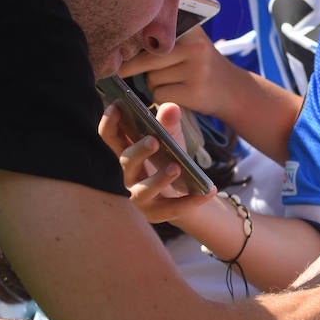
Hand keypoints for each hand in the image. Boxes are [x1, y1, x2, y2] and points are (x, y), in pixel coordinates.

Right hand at [98, 102, 214, 223]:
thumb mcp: (172, 140)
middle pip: (126, 162)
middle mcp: (129, 174)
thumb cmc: (172, 160)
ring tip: (176, 168)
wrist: (185, 192)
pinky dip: (192, 200)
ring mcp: (140, 196)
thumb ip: (169, 124)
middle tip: (153, 141)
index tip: (116, 105)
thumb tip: (171, 107)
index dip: (110, 122)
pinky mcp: (156, 213)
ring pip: (143, 190)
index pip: (111, 137)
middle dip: (139, 151)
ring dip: (159, 179)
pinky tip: (209, 191)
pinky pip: (174, 208)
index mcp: (129, 152)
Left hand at [120, 27, 236, 119]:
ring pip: (152, 79)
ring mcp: (197, 70)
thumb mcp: (191, 41)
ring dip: (152, 84)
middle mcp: (196, 46)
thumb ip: (166, 35)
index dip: (133, 41)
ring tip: (170, 82)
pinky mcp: (195, 92)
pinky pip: (159, 94)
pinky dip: (160, 97)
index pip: (153, 32)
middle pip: (147, 58)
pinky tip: (175, 94)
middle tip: (120, 71)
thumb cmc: (200, 64)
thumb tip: (121, 41)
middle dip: (133, 67)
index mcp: (192, 29)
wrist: (233, 90)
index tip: (118, 45)